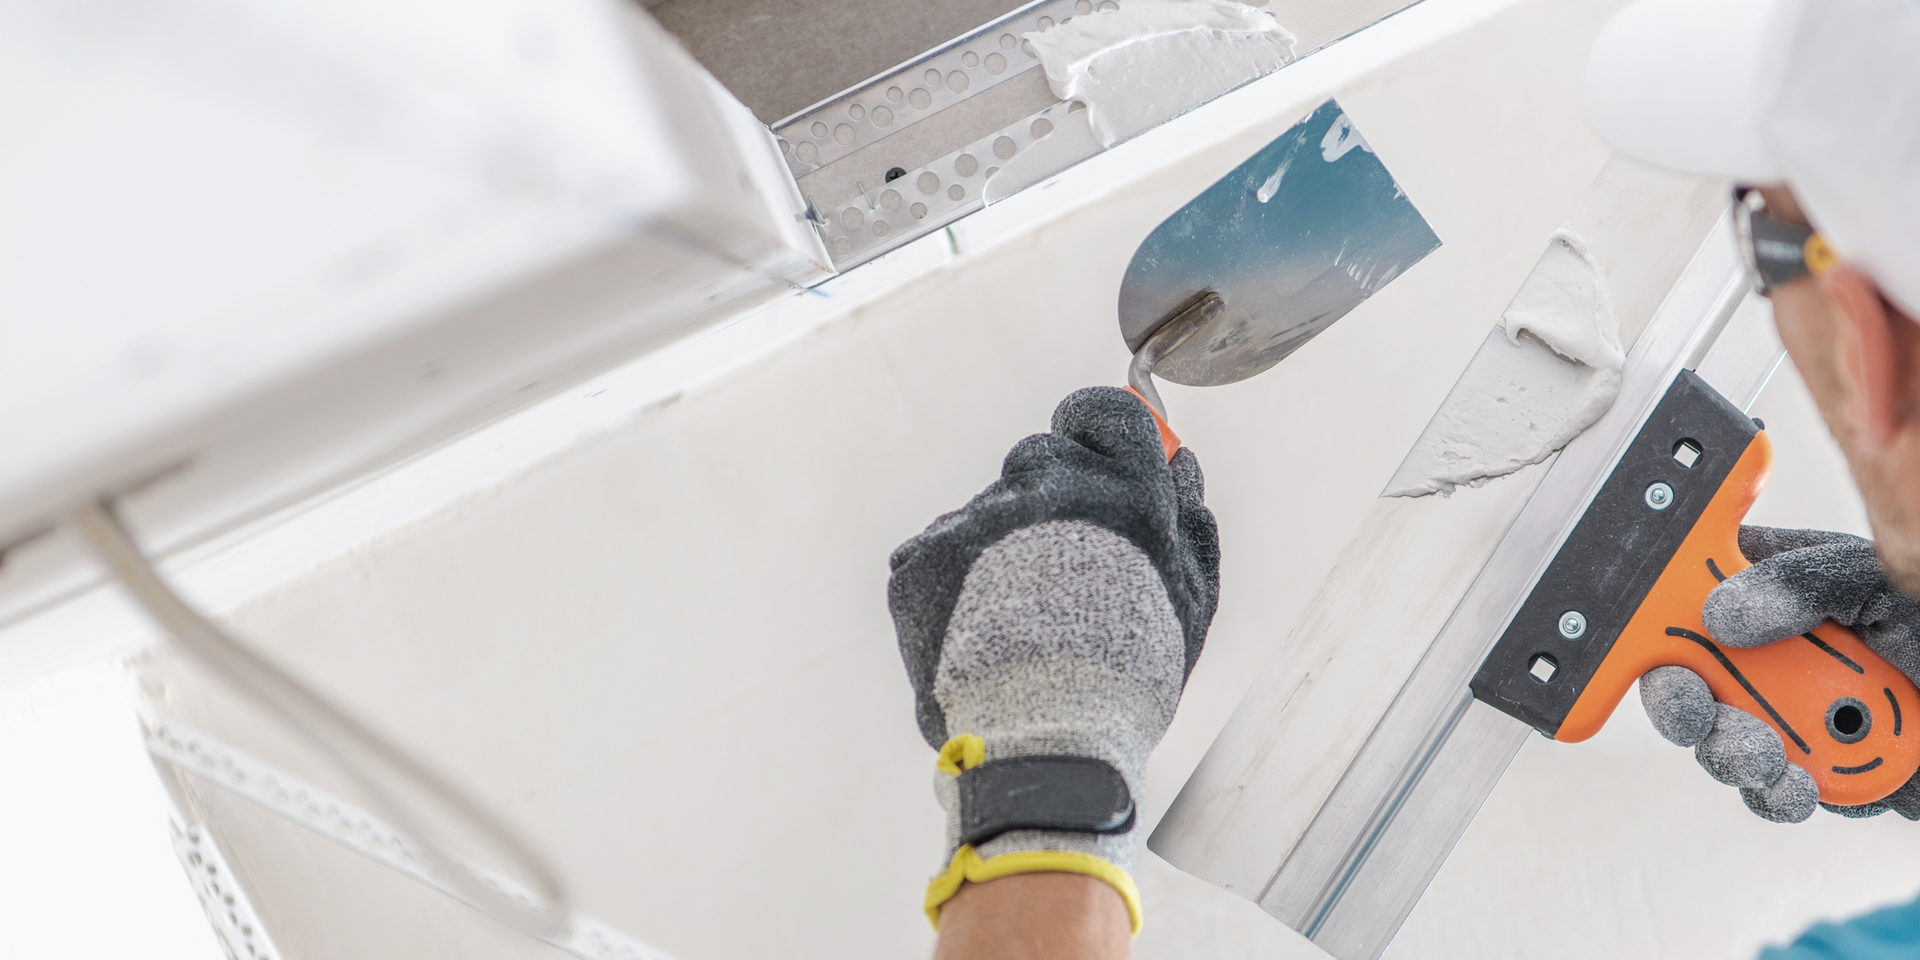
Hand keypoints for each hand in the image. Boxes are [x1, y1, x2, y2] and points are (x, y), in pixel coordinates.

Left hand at [887, 387, 1218, 934]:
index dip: (1093, 426)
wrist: (1043, 740)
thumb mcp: (1191, 600)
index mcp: (1126, 491)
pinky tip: (974, 637)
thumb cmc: (1129, 678)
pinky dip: (952, 587)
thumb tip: (1178, 460)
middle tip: (1054, 572)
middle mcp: (1051, 488)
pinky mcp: (923, 555)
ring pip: (988, 514)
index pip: (1106, 413)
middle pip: (1039, 459)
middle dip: (1047, 500)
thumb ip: (1188, 518)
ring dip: (999, 552)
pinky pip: (938, 553)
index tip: (1085, 445)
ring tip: (1017, 626)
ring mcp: (980, 517)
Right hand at [1640, 526, 1919, 820]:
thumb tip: (1722, 614)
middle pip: (1684, 679)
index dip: (1652, 622)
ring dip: (1735, 757)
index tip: (1654, 648)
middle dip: (1683, 706)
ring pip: (1718, 744)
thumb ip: (1805, 585)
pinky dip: (1779, 796)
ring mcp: (1787, 715)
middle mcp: (1767, 655)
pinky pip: (1770, 793)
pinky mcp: (1813, 771)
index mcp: (1771, 591)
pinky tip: (1803, 788)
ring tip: (1771, 762)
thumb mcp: (1879, 584)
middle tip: (1698, 717)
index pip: (1686, 595)